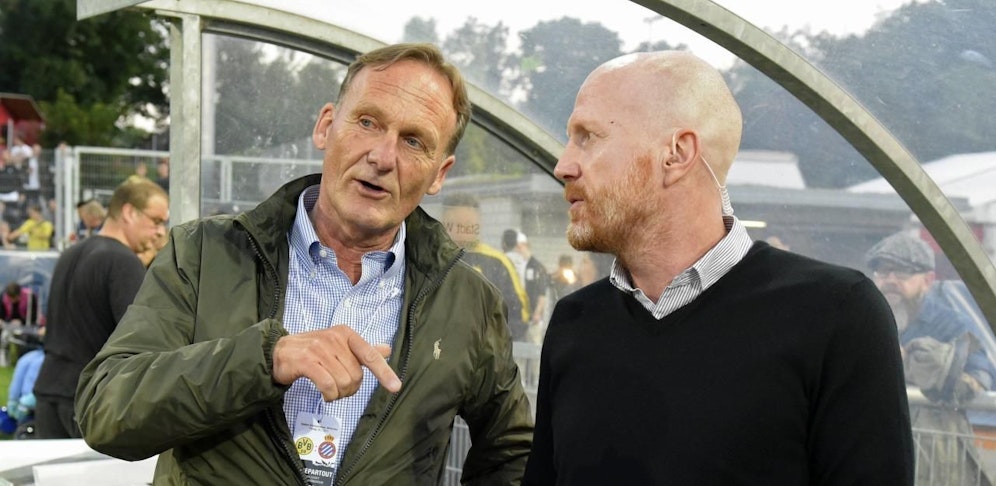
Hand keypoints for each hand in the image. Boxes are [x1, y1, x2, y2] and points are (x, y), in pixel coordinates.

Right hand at [272, 325, 400, 400]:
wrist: (279, 351)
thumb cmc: (314, 350)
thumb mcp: (340, 347)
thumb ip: (363, 350)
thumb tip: (387, 349)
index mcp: (346, 333)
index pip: (369, 355)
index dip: (384, 372)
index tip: (396, 387)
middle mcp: (334, 338)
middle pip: (355, 375)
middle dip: (350, 389)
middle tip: (339, 388)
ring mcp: (319, 348)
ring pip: (343, 382)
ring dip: (338, 394)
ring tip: (331, 391)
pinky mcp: (306, 361)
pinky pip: (327, 385)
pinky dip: (329, 395)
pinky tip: (326, 394)